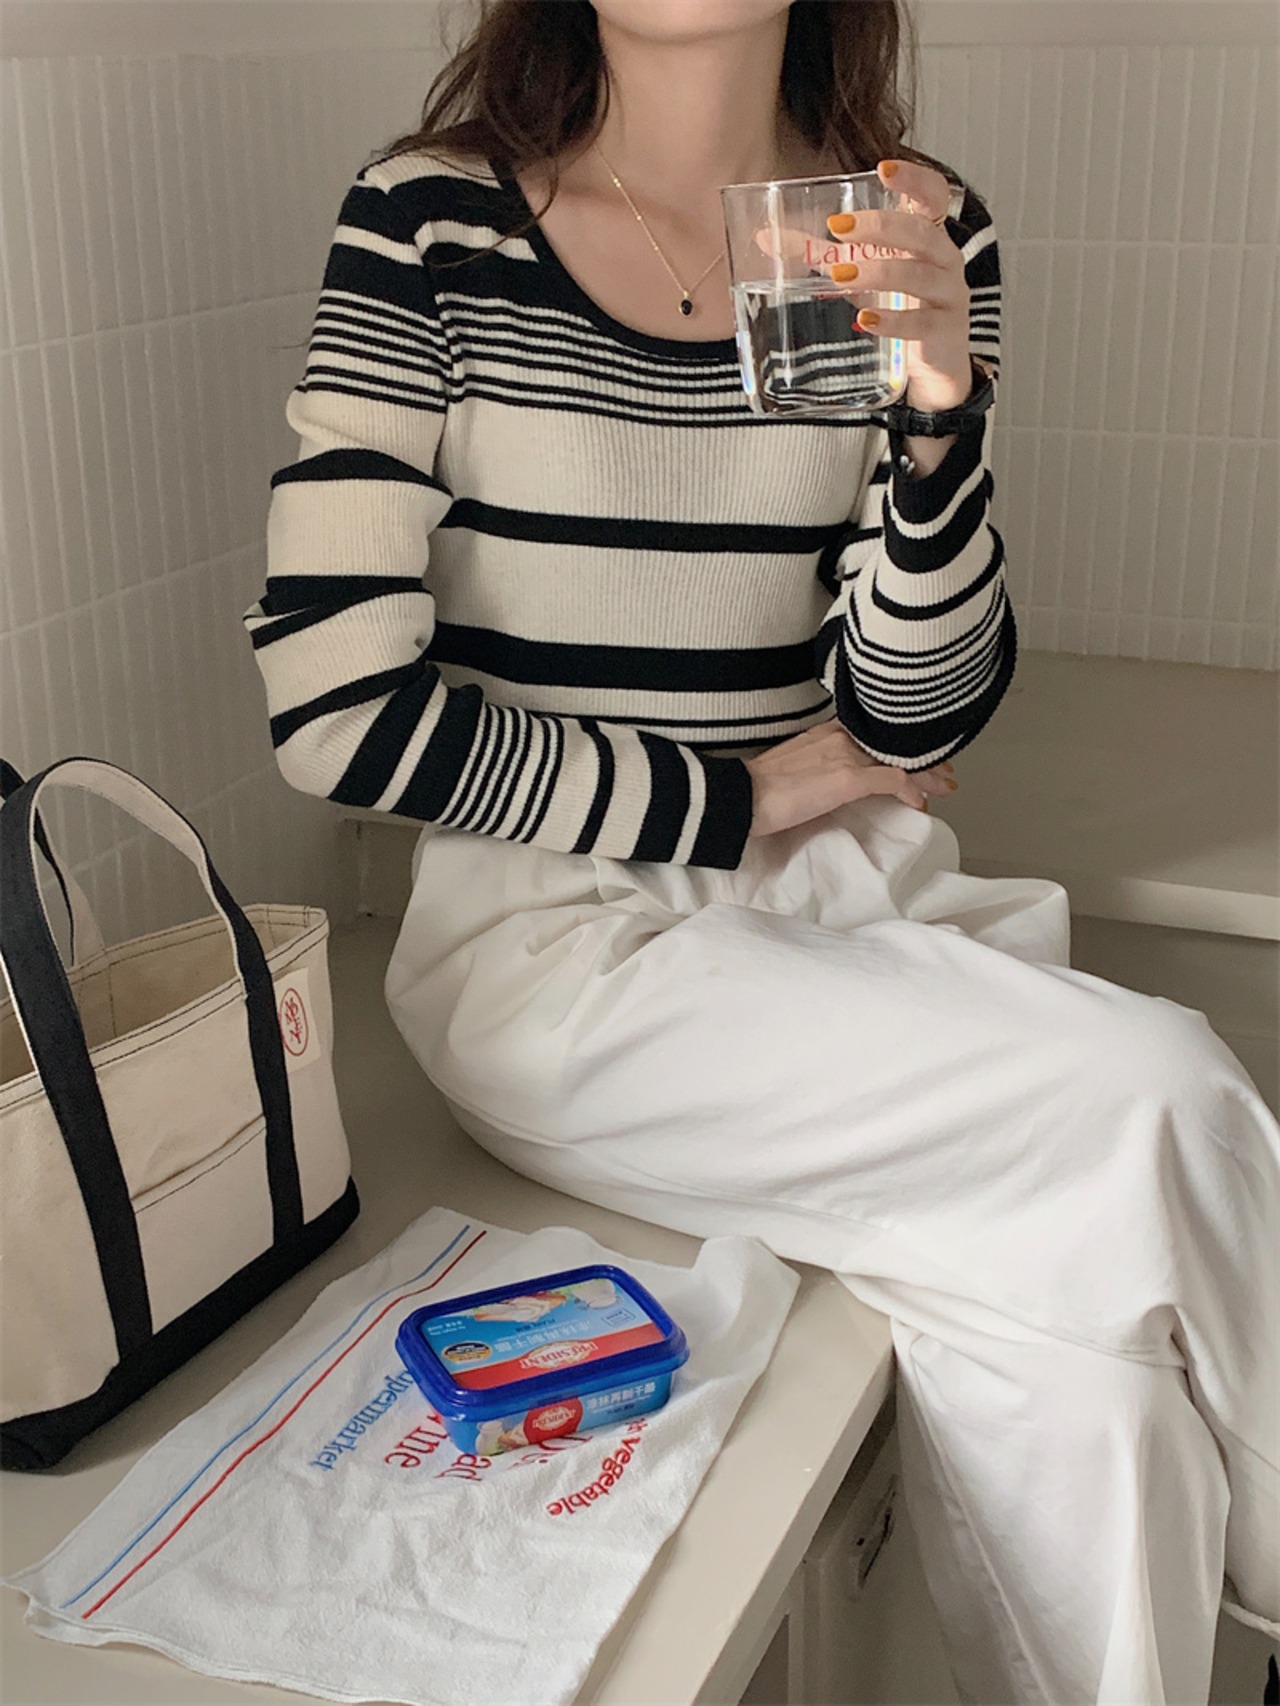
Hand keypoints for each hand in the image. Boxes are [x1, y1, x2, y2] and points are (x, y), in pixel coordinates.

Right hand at [745, 721, 956, 838]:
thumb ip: (818, 769)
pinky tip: (920, 804)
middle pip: (892, 745)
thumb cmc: (757, 790)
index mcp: (825, 734)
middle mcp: (838, 737)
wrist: (740, 797)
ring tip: (944, 786)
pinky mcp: (846, 778)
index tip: (915, 758)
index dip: (898, 747)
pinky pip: (892, 781)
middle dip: (922, 758)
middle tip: (943, 771)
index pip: (873, 735)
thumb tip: (832, 786)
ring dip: (926, 774)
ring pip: (899, 759)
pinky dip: (910, 792)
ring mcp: (844, 756)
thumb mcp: (794, 769)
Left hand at [757, 159, 971, 411]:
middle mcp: (944, 258)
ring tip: (841, 276)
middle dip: (880, 227)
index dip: (914, 179)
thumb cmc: (897, 301)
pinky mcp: (944, 330)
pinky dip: (893, 321)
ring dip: (878, 273)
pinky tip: (866, 321)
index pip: (933, 194)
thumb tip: (764, 238)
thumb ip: (819, 253)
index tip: (883, 170)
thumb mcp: (860, 269)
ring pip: (918, 275)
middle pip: (920, 232)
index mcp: (927, 234)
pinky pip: (922, 322)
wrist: (930, 358)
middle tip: (838, 228)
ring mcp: (949, 294)